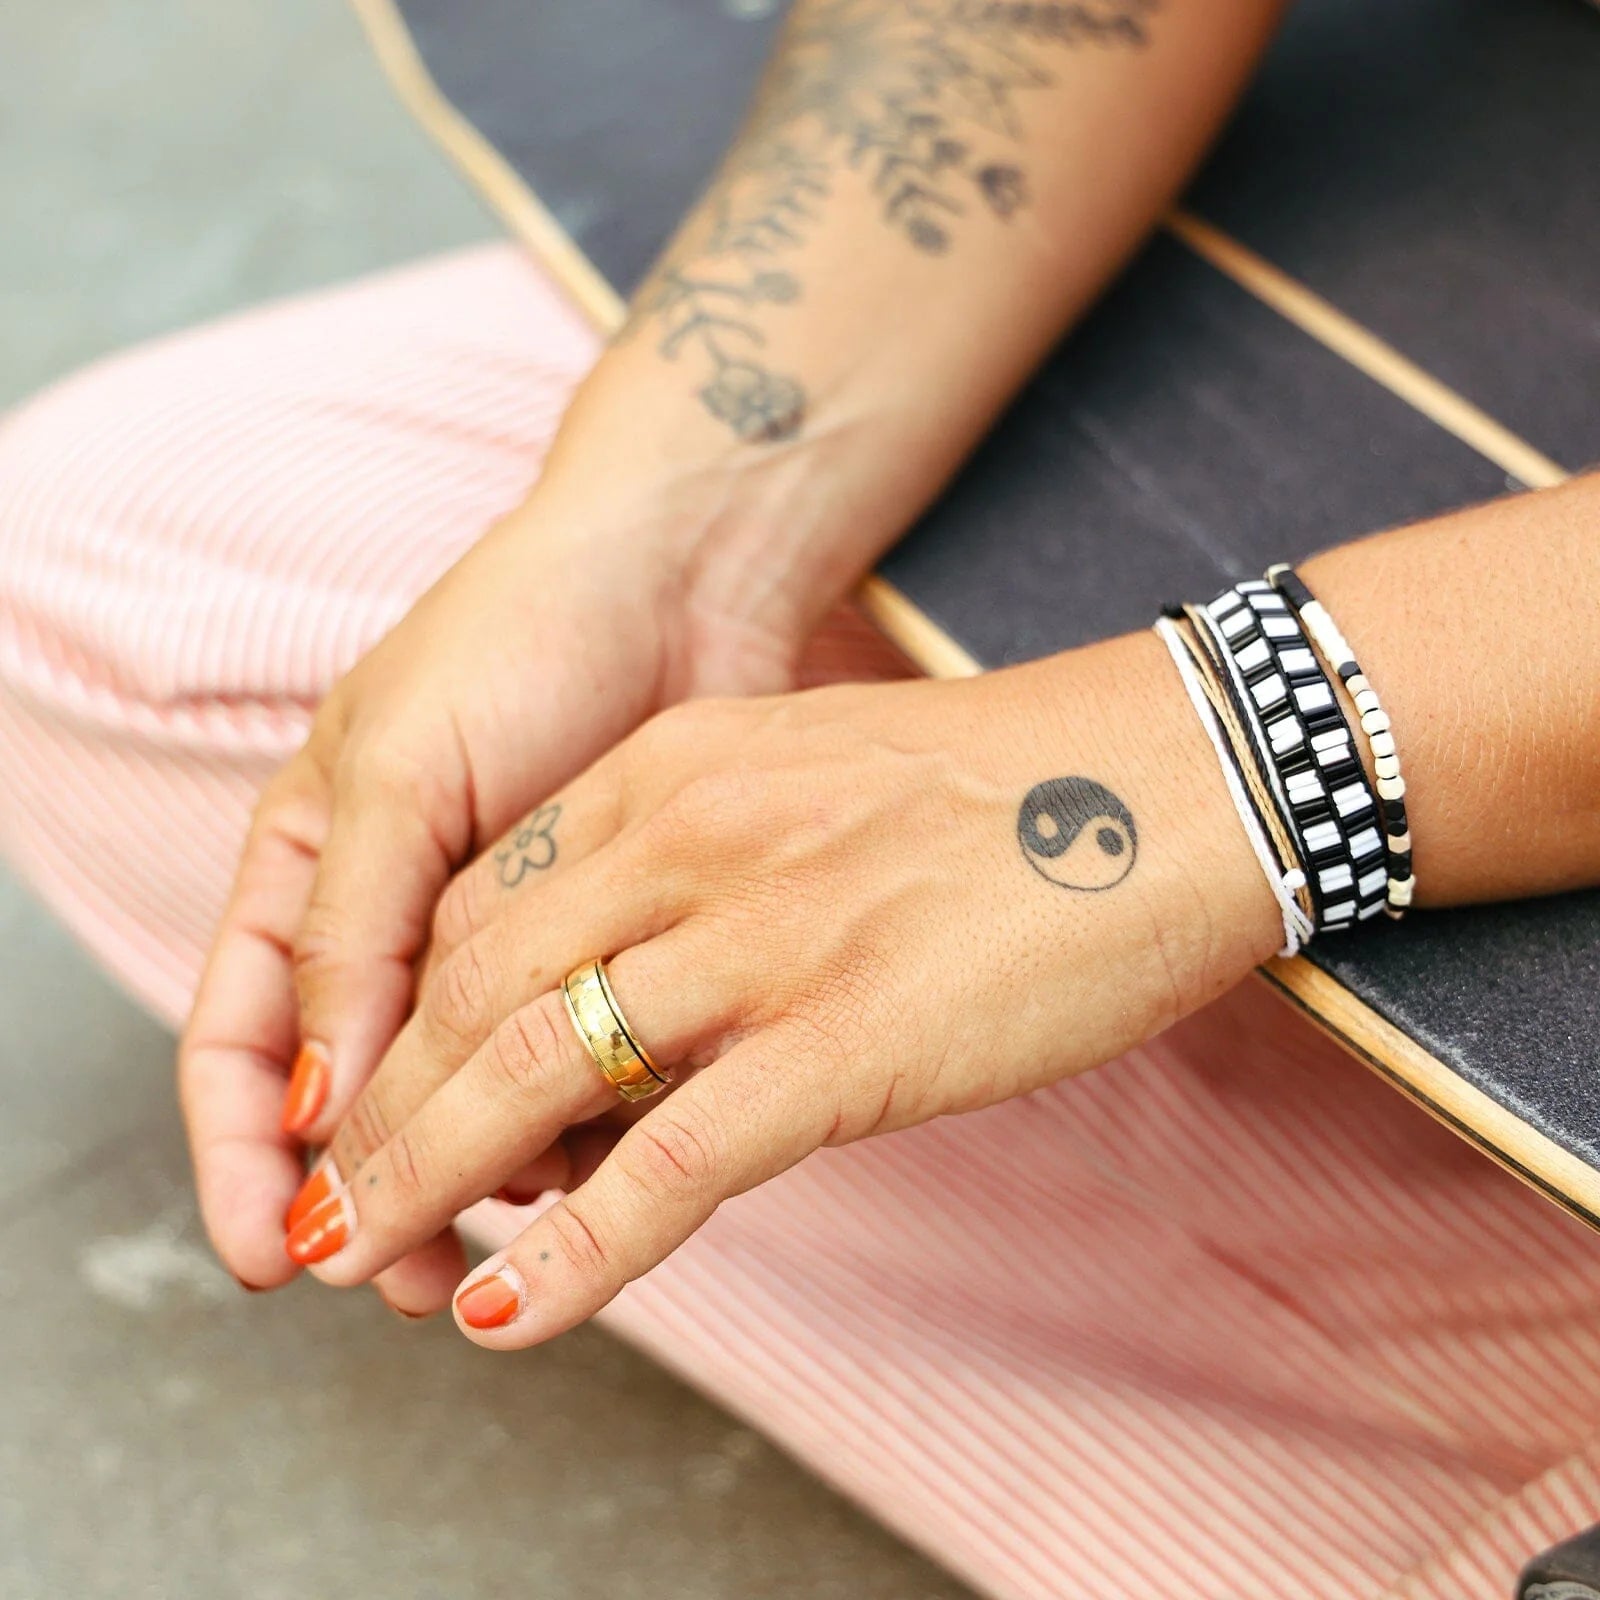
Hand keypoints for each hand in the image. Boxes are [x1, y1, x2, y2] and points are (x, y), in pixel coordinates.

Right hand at [178, 467, 904, 1295]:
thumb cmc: (522, 638)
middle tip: (402, 1277)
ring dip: (469, 1168)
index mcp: (309, 870)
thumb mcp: (407, 772)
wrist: (679, 575)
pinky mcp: (594, 944)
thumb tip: (320, 1107)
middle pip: (346, 1097)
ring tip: (511, 1216)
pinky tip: (596, 1149)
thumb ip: (357, 935)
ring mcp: (496, 939)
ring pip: (457, 1095)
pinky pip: (563, 1059)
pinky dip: (566, 1116)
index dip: (243, 1156)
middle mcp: (394, 918)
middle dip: (364, 1192)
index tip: (273, 1252)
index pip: (239, 1042)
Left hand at [283, 630, 1279, 1344]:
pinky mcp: (841, 1040)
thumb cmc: (1006, 787)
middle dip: (383, 1108)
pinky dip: (574, 1252)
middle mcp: (688, 842)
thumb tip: (643, 996)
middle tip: (333, 1196)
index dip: (413, 1014)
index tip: (390, 1092)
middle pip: (473, 989)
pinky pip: (671, 1164)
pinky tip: (510, 1316)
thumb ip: (704, 864)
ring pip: (534, 1074)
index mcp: (675, 771)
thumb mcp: (808, 783)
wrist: (1169, 774)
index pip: (486, 903)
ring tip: (364, 1261)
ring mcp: (760, 941)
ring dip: (427, 1181)